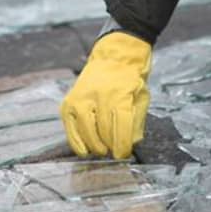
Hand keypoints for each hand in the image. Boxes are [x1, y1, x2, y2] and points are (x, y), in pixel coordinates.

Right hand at [60, 32, 151, 158]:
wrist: (114, 56)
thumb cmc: (130, 79)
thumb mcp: (142, 98)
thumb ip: (136, 122)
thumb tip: (131, 144)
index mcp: (119, 95)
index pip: (121, 128)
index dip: (122, 147)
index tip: (123, 155)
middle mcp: (98, 96)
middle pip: (103, 132)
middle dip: (110, 147)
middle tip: (114, 151)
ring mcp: (80, 99)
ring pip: (86, 132)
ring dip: (95, 146)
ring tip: (102, 150)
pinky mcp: (68, 102)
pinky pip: (70, 128)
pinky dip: (76, 142)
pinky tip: (85, 150)